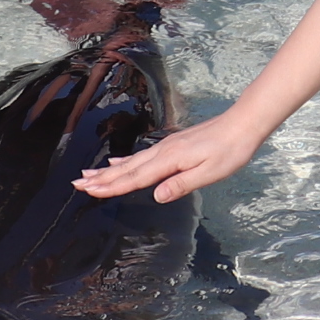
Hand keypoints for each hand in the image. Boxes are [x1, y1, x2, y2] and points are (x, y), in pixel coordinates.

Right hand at [78, 102, 268, 202]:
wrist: (242, 124)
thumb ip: (182, 184)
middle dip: (101, 178)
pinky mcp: (172, 145)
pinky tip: (117, 161)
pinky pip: (142, 155)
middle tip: (77, 183)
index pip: (136, 177)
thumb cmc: (230, 150)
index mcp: (170, 160)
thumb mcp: (210, 172)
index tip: (90, 190)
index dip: (112, 186)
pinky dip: (126, 160)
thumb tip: (156, 196)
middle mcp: (163, 152)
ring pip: (131, 161)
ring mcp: (166, 147)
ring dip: (108, 170)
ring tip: (88, 174)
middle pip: (127, 168)